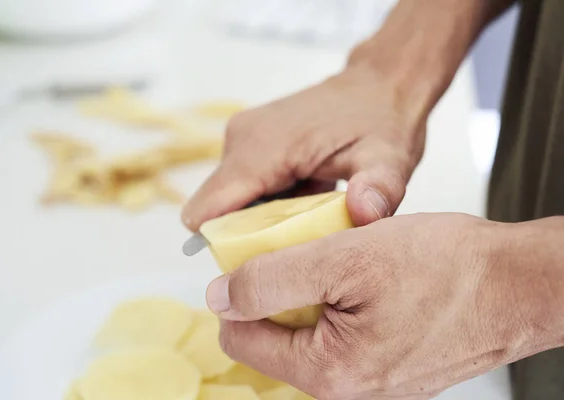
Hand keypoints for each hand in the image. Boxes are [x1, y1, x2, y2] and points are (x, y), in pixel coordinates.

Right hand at [182, 53, 429, 230]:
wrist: (380, 84)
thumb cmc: (382, 119)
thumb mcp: (389, 158)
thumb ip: (379, 187)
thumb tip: (365, 211)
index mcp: (260, 147)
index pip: (207, 210)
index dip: (223, 247)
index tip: (256, 270)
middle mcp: (241, 140)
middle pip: (215, 212)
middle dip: (243, 240)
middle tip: (292, 254)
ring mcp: (243, 139)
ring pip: (227, 203)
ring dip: (256, 224)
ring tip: (303, 230)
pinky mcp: (251, 143)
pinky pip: (241, 190)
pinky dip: (264, 208)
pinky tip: (302, 209)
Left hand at [205, 213, 544, 399]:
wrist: (521, 283)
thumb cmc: (447, 269)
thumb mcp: (343, 258)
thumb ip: (271, 280)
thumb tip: (220, 297)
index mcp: (327, 372)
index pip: (242, 338)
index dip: (240, 291)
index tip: (260, 255)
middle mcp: (347, 388)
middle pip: (278, 332)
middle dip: (285, 286)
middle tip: (314, 248)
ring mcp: (372, 378)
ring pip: (313, 327)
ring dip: (318, 288)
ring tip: (349, 258)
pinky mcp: (392, 363)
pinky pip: (347, 330)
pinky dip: (346, 298)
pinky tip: (370, 274)